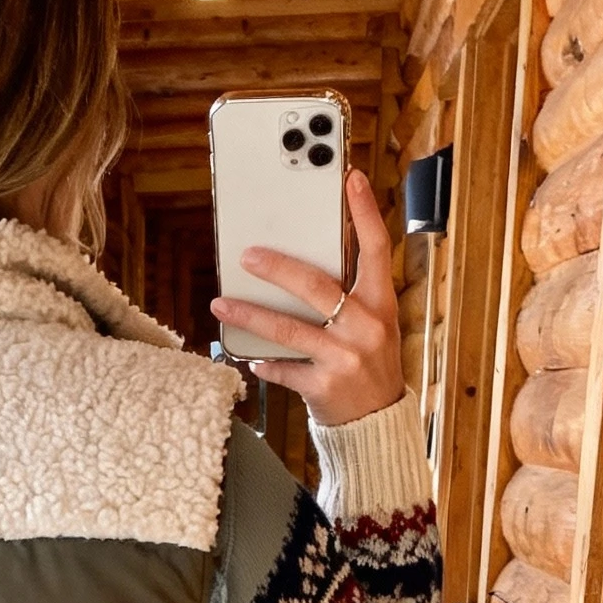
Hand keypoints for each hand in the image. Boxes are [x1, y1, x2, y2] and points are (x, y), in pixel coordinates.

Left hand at [212, 168, 404, 426]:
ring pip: (288, 329)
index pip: (376, 249)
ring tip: (221, 304)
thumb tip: (303, 265)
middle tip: (247, 255)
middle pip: (316, 286)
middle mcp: (365, 327)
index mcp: (381, 304)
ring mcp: (343, 358)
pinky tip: (249, 356)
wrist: (378, 423)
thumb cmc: (371, 365)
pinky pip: (283, 369)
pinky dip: (264, 362)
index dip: (365, 213)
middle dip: (278, 268)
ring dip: (250, 315)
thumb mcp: (374, 325)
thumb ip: (350, 296)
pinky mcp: (322, 387)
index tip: (349, 180)